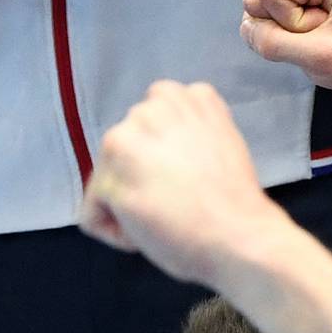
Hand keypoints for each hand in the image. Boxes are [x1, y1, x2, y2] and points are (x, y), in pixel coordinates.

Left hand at [83, 79, 285, 286]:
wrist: (238, 235)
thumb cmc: (236, 198)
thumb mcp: (222, 137)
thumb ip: (190, 129)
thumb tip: (163, 147)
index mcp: (184, 96)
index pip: (150, 124)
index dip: (163, 157)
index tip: (187, 178)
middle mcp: (149, 109)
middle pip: (123, 149)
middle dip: (140, 175)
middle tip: (175, 199)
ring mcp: (125, 144)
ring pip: (105, 179)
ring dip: (126, 201)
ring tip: (163, 216)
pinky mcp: (109, 183)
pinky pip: (93, 216)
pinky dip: (116, 232)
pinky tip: (147, 234)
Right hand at [243, 0, 331, 93]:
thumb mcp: (316, 59)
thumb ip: (272, 42)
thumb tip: (247, 26)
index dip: (289, 22)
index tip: (321, 27)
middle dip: (283, 22)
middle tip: (319, 29)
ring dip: (284, 22)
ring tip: (318, 25)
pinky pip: (263, 0)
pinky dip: (282, 17)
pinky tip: (310, 19)